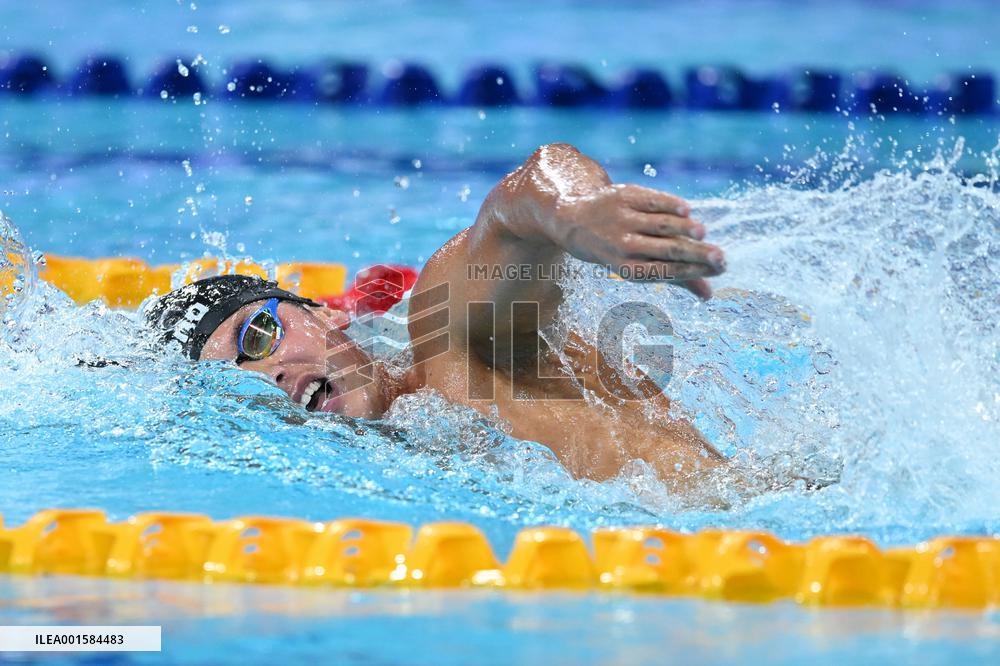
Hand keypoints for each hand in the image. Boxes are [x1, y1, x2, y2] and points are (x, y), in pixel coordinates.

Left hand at [549, 183, 725, 298]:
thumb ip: (676, 278)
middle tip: (721, 258)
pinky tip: (687, 210)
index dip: (693, 271)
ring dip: (684, 229)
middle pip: (667, 250)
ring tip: (703, 233)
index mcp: (629, 268)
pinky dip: (670, 205)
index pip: (667, 271)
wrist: (575, 220)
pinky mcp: (624, 196)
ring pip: (660, 225)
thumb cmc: (616, 249)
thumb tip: (709, 296)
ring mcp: (623, 220)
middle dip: (696, 255)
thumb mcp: (639, 266)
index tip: (718, 269)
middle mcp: (624, 245)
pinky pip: (652, 200)